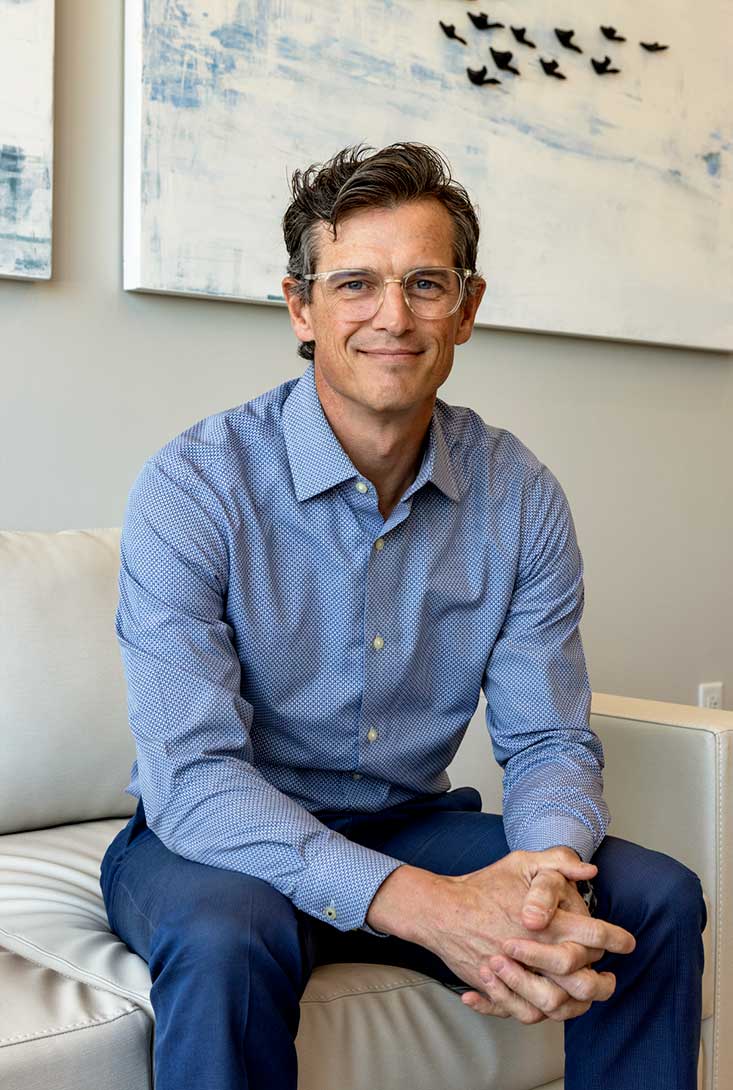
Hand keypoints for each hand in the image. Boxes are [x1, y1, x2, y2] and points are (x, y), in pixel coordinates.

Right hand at [406, 847, 633, 1024]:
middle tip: (610, 979)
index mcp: (546, 922)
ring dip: (577, 1005)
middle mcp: (534, 952)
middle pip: (582, 982)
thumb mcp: (520, 862)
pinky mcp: (497, 990)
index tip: (627, 942)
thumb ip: (557, 862)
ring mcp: (514, 975)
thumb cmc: (483, 885)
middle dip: (603, 984)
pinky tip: (551, 1005)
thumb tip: (590, 871)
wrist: (441, 911)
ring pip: (557, 1006)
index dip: (616, 939)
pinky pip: (524, 1013)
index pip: (593, 935)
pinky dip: (540, 1014)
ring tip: (586, 996)